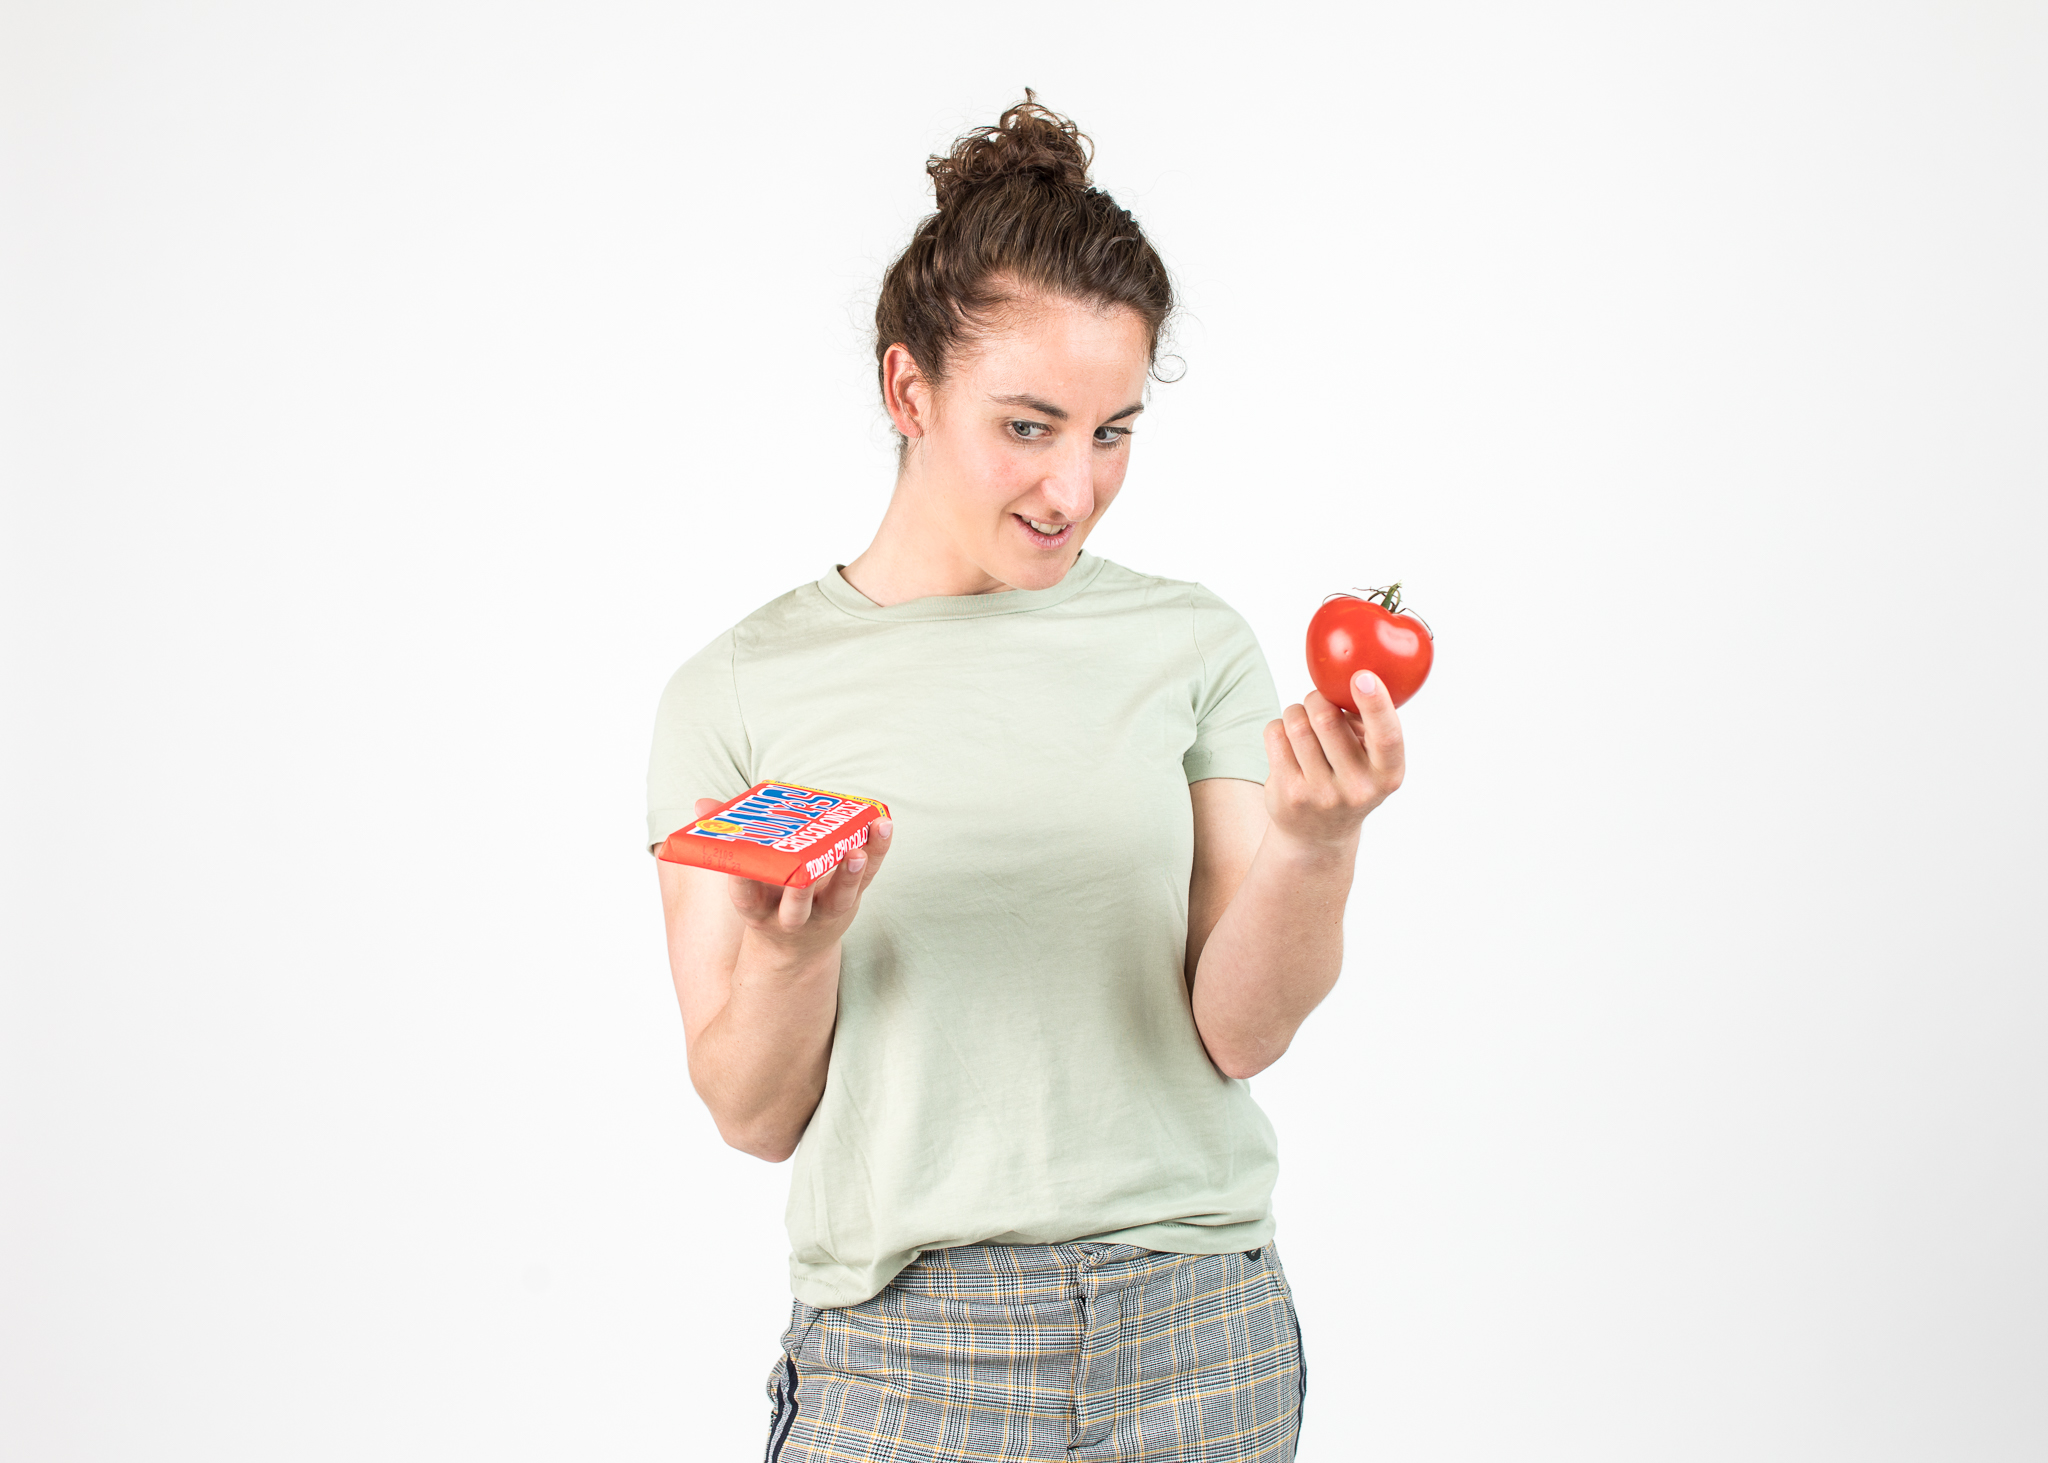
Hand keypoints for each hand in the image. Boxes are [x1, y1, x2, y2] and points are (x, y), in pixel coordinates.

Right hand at [690, 797, 894, 961]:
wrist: (796, 950)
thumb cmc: (767, 899)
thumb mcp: (744, 881)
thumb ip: (728, 841)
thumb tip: (701, 804)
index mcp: (757, 910)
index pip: (745, 897)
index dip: (741, 882)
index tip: (739, 865)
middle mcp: (791, 917)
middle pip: (796, 906)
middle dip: (801, 889)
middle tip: (806, 870)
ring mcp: (824, 913)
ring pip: (839, 898)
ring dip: (849, 873)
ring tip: (857, 849)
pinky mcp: (851, 900)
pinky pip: (867, 877)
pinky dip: (876, 851)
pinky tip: (882, 825)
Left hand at [1262, 669, 1404, 851]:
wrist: (1318, 835)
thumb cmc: (1349, 779)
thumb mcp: (1373, 760)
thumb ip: (1369, 724)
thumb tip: (1350, 680)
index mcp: (1387, 775)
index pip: (1387, 737)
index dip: (1375, 704)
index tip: (1363, 676)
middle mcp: (1357, 788)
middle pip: (1327, 719)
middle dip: (1317, 698)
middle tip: (1318, 700)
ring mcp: (1321, 795)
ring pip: (1297, 724)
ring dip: (1296, 711)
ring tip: (1302, 721)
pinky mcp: (1289, 794)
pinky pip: (1275, 735)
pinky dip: (1279, 727)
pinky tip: (1287, 740)